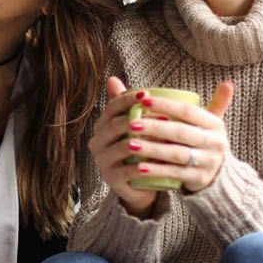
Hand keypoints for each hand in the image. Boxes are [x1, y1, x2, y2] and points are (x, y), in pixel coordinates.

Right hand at [88, 77, 158, 215]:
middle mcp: (97, 142)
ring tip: (165, 139)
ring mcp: (103, 161)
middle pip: (115, 125)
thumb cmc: (140, 151)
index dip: (128, 99)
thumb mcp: (135, 127)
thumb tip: (112, 77)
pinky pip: (127, 171)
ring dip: (145, 142)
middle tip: (163, 116)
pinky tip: (158, 163)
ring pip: (122, 147)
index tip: (148, 94)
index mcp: (102, 126)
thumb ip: (128, 105)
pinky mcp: (112, 179)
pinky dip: (143, 166)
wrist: (139, 185)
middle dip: (139, 119)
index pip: (112, 108)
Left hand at [123, 81, 234, 193]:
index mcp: (215, 124)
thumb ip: (213, 103)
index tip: (142, 100)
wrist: (218, 177)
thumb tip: (228, 81)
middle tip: (130, 124)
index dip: (165, 105)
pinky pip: (175, 173)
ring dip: (151, 149)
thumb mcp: (210, 124)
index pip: (187, 111)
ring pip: (176, 153)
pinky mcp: (199, 179)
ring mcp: (208, 162)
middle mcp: (215, 142)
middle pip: (180, 132)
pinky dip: (157, 170)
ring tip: (130, 144)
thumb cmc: (204, 143)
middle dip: (154, 127)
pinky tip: (139, 167)